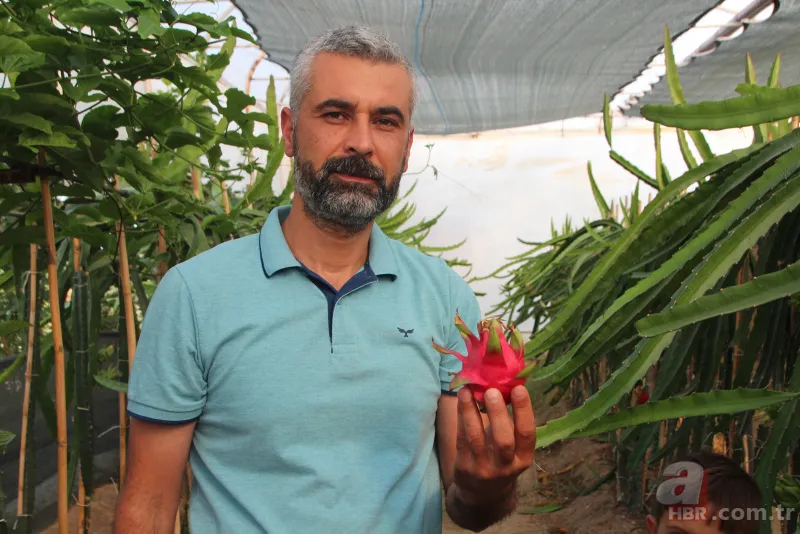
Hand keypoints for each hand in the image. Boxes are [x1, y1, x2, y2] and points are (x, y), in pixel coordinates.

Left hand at [452, 385, 535, 505]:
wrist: (482, 495)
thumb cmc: (501, 460)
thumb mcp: (514, 449)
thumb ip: (511, 424)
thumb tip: (504, 385)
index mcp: (523, 458)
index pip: (527, 434)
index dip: (524, 411)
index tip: (518, 388)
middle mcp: (505, 466)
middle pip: (503, 439)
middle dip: (497, 413)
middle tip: (491, 390)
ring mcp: (483, 468)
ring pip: (476, 437)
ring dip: (470, 411)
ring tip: (467, 390)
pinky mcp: (464, 468)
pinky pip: (461, 439)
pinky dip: (461, 417)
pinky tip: (461, 400)